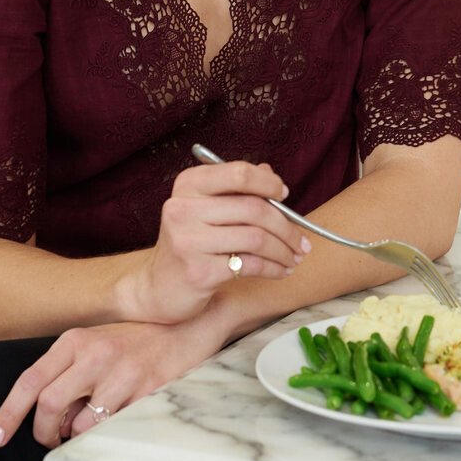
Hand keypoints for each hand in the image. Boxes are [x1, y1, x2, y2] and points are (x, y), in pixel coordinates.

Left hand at [0, 304, 232, 449]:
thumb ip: (70, 370)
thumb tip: (49, 415)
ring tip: (88, 429)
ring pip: (80, 424)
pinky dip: (106, 434)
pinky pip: (113, 427)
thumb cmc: (141, 337)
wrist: (191, 322)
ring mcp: (121, 373)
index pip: (30, 380)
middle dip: (43, 433)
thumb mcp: (99, 341)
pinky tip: (115, 423)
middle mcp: (95, 353)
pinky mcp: (146, 390)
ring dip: (78, 437)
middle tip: (51, 441)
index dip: (8, 413)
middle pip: (49, 406)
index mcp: (76, 340)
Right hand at [126, 160, 309, 324]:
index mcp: (188, 185)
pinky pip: (250, 265)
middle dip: (287, 226)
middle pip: (254, 208)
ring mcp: (188, 241)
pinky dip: (273, 268)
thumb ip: (236, 190)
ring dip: (284, 250)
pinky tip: (281, 271)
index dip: (269, 183)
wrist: (159, 288)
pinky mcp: (198, 272)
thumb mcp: (206, 210)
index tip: (285, 196)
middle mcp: (183, 208)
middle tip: (302, 241)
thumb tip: (270, 172)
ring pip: (256, 238)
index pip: (239, 174)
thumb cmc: (191, 244)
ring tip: (295, 258)